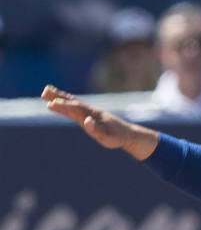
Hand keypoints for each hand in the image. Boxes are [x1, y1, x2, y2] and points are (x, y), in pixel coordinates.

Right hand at [42, 85, 157, 159]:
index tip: (51, 104)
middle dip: (59, 98)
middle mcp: (90, 111)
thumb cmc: (117, 137)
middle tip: (44, 92)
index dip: (64, 106)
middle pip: (72, 102)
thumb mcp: (108, 137)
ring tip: (46, 91)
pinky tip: (59, 100)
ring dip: (60, 97)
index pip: (76, 108)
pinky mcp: (88, 115)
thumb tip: (86, 121)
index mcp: (93, 116)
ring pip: (73, 102)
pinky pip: (75, 106)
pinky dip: (66, 102)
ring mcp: (89, 112)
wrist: (127, 134)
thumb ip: (97, 129)